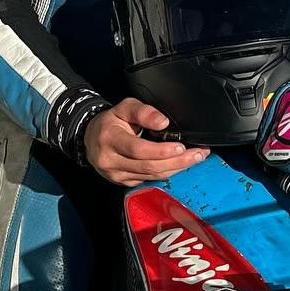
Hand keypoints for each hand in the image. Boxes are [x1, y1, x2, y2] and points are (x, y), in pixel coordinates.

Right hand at [84, 98, 207, 186]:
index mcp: (110, 139)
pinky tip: (180, 166)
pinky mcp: (123, 183)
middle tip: (198, 154)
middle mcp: (111, 161)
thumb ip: (143, 112)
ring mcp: (116, 175)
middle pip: (148, 166)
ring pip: (151, 176)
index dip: (161, 151)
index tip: (181, 147)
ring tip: (195, 159)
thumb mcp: (124, 108)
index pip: (138, 149)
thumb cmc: (111, 121)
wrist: (90, 138)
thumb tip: (163, 122)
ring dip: (176, 169)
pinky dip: (166, 174)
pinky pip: (148, 180)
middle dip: (177, 162)